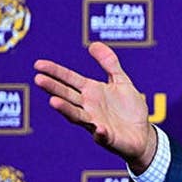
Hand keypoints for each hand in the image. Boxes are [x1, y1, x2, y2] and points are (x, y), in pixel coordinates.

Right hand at [33, 42, 156, 173]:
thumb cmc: (129, 108)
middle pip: (68, 96)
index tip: (38, 64)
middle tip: (38, 79)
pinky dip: (99, 133)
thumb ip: (109, 63)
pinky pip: (102, 136)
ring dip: (65, 109)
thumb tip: (93, 44)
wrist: (143, 134)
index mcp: (92, 92)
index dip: (55, 71)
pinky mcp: (108, 138)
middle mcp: (89, 107)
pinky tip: (99, 128)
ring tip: (53, 101)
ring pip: (77, 116)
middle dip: (53, 88)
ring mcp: (96, 123)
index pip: (70, 79)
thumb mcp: (121, 81)